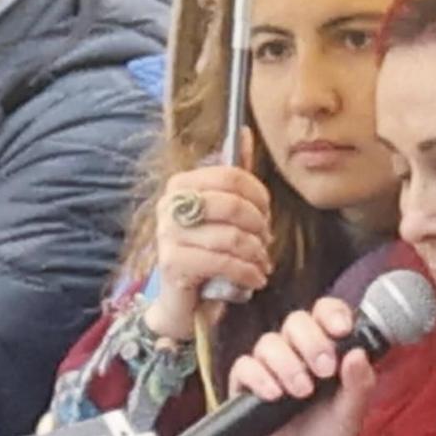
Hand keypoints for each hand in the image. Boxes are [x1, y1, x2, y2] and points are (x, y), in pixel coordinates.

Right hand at [144, 151, 274, 339]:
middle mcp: (169, 205)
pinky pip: (223, 262)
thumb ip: (234, 176)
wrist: (183, 303)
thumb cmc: (206, 254)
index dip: (258, 195)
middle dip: (259, 226)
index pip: (230, 175)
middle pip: (232, 204)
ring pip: (231, 236)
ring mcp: (168, 235)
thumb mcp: (223, 214)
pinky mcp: (173, 263)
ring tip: (261, 264)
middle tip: (265, 242)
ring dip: (256, 254)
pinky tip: (254, 279)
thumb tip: (244, 132)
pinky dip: (247, 273)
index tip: (267, 214)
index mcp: (181, 185)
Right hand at [228, 298, 375, 435]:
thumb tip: (359, 353)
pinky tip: (275, 395)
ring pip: (269, 342)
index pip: (326, 314)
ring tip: (301, 392)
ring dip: (287, 364)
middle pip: (296, 321)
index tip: (341, 329)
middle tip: (324, 370)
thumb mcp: (352, 415)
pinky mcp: (247, 386)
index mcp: (327, 351)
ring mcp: (270, 367)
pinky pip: (244, 366)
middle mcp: (297, 353)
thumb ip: (359, 385)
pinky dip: (259, 378)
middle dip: (311, 342)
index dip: (332, 314)